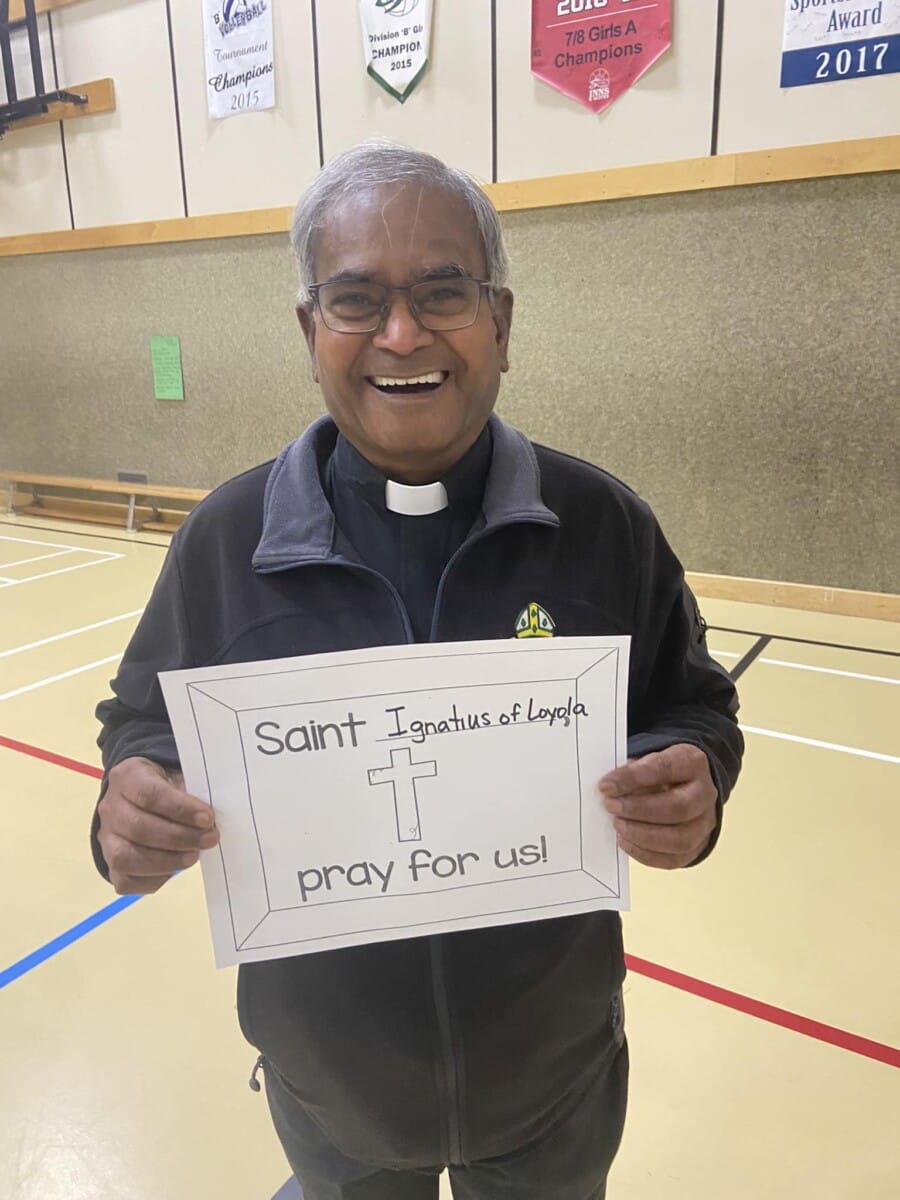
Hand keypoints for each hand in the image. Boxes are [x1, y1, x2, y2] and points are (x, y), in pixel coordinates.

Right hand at [98, 757, 218, 894]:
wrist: (140, 798)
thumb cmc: (166, 787)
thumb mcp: (178, 777)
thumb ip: (191, 794)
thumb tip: (209, 820)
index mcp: (127, 777)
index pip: (148, 794)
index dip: (180, 808)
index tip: (207, 818)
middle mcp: (110, 808)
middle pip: (139, 828)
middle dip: (179, 837)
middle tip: (208, 838)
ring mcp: (107, 838)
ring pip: (126, 857)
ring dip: (167, 861)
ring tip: (194, 855)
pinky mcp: (111, 864)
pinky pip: (126, 880)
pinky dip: (154, 879)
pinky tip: (175, 867)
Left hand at [598, 743, 716, 869]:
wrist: (684, 787)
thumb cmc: (660, 773)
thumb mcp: (647, 760)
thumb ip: (631, 773)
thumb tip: (609, 790)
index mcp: (692, 763)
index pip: (663, 769)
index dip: (632, 778)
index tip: (606, 785)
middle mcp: (705, 793)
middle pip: (678, 807)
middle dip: (639, 809)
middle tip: (612, 807)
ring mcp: (704, 823)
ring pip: (680, 838)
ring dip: (643, 835)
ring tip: (618, 827)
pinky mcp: (697, 847)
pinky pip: (674, 859)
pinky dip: (646, 854)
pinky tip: (626, 842)